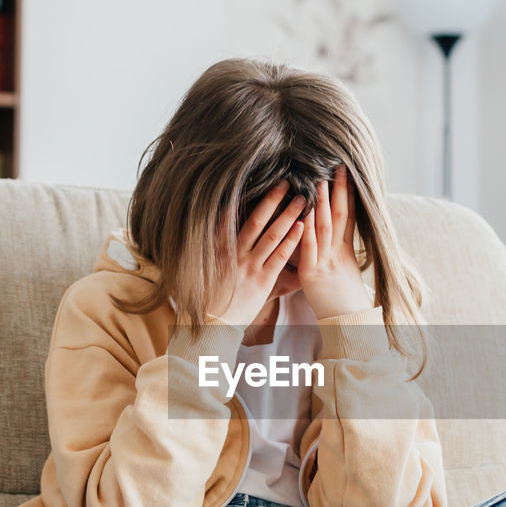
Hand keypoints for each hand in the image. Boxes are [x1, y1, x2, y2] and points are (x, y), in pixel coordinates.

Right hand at [210, 181, 305, 326]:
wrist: (210, 325)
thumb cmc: (209, 299)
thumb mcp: (203, 269)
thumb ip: (214, 249)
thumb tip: (217, 230)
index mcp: (218, 247)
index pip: (231, 215)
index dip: (244, 197)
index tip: (257, 180)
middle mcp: (234, 252)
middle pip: (256, 219)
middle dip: (271, 199)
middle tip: (286, 180)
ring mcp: (249, 266)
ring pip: (271, 234)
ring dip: (288, 215)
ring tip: (302, 199)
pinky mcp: (262, 281)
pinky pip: (279, 256)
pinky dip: (292, 240)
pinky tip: (302, 226)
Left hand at [298, 165, 371, 319]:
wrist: (350, 325)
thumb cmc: (345, 303)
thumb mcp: (345, 273)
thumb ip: (338, 253)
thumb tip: (337, 239)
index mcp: (344, 251)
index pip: (347, 216)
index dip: (347, 193)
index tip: (346, 173)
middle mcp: (337, 253)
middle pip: (338, 215)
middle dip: (337, 190)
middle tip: (336, 166)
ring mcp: (325, 263)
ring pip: (324, 228)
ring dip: (321, 204)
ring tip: (318, 182)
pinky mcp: (312, 276)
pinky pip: (309, 250)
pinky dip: (307, 233)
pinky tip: (303, 217)